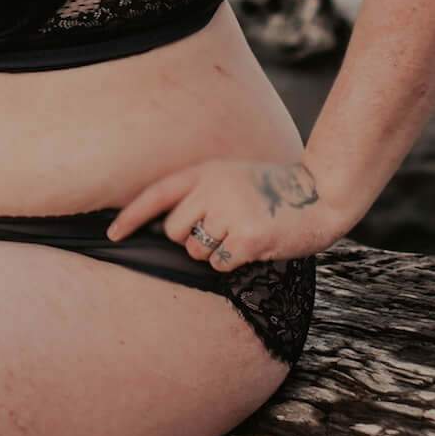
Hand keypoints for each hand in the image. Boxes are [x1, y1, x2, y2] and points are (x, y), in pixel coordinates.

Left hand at [106, 156, 339, 266]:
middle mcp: (212, 189)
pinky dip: (233, 261)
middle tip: (224, 229)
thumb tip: (169, 229)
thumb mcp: (233, 178)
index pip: (156, 193)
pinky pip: (219, 263)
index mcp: (206, 171)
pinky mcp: (245, 236)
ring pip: (196, 251)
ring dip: (215, 252)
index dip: (131, 215)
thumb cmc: (274, 192)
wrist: (321, 195)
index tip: (112, 234)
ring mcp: (228, 212)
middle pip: (174, 231)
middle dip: (192, 239)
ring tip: (244, 232)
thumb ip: (202, 194)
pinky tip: (255, 243)